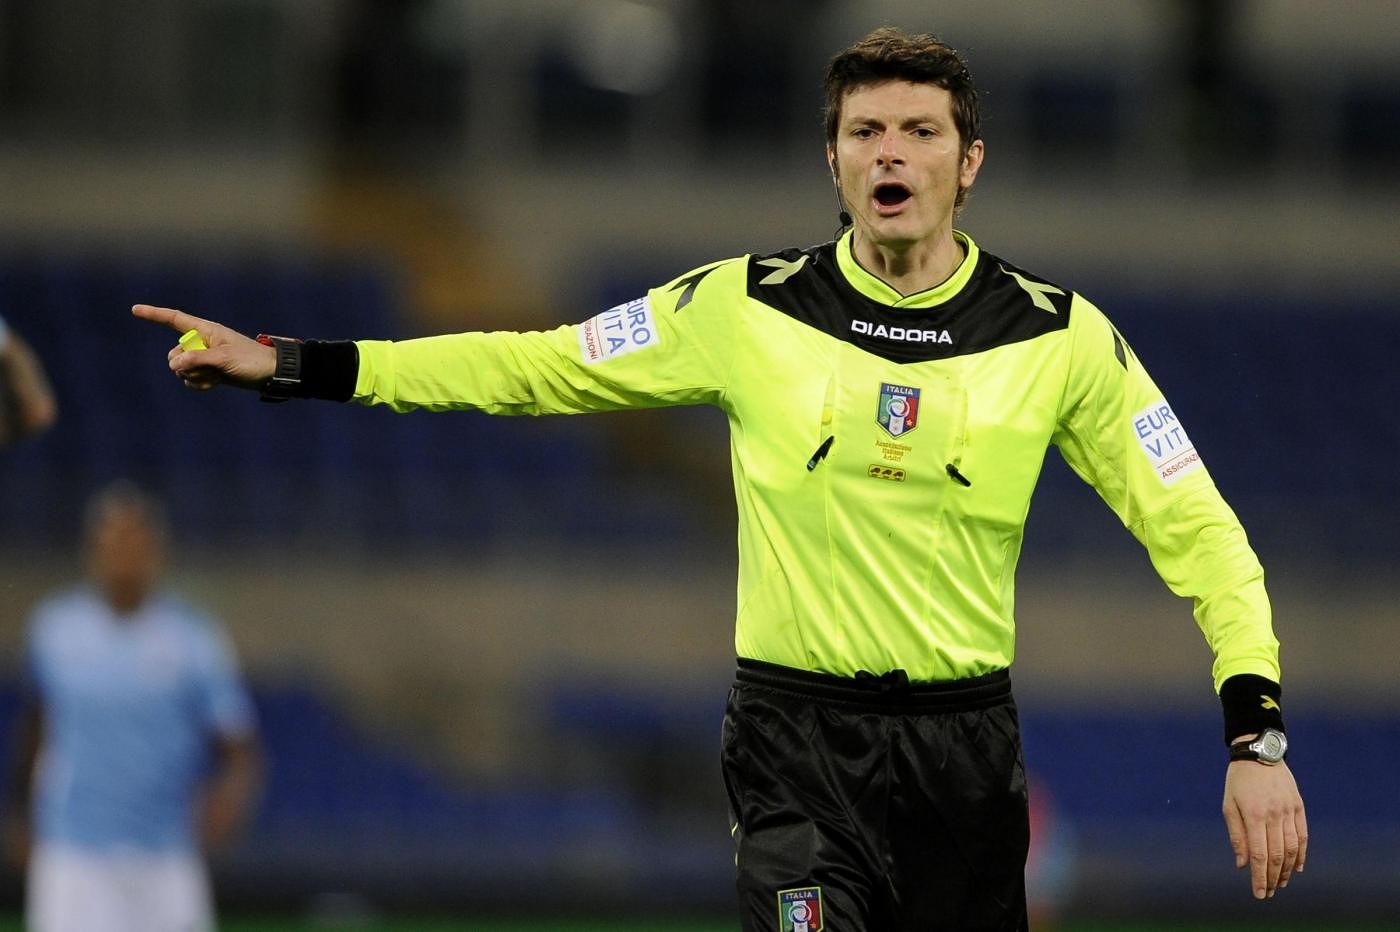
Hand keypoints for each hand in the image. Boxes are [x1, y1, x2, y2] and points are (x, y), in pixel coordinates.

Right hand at [132, 305, 275, 391]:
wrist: (269, 374)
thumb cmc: (251, 360)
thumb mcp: (224, 359)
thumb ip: (197, 360)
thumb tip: (173, 365)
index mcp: (205, 330)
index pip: (174, 319)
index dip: (154, 314)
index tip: (134, 309)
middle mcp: (201, 342)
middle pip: (174, 354)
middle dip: (185, 366)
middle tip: (209, 368)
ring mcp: (204, 358)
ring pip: (181, 370)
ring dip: (195, 376)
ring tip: (217, 376)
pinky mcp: (208, 372)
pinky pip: (190, 380)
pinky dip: (199, 384)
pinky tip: (215, 384)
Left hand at [1222, 754, 1306, 898]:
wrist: (1260, 754)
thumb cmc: (1239, 781)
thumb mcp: (1229, 805)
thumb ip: (1236, 835)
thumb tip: (1243, 864)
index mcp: (1254, 815)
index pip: (1260, 855)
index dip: (1260, 876)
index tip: (1259, 893)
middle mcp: (1274, 815)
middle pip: (1277, 855)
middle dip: (1273, 878)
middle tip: (1269, 892)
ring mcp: (1289, 811)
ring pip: (1292, 848)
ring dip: (1287, 870)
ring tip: (1281, 883)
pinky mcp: (1299, 807)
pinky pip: (1303, 835)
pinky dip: (1301, 853)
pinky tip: (1297, 867)